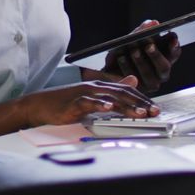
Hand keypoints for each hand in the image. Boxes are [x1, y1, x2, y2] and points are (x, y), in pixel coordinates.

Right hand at [0, 76, 159, 137]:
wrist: (39, 105)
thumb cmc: (65, 103)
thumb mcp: (91, 96)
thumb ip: (113, 90)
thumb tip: (133, 81)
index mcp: (100, 86)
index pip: (126, 91)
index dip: (142, 99)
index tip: (155, 109)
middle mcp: (94, 87)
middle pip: (122, 93)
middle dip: (140, 103)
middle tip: (154, 112)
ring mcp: (84, 94)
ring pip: (110, 97)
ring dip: (127, 105)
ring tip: (140, 113)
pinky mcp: (74, 103)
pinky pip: (89, 102)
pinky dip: (100, 104)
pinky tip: (109, 107)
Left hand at [102, 20, 182, 92]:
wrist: (109, 67)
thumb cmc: (126, 50)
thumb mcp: (132, 38)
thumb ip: (143, 30)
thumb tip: (153, 23)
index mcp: (165, 58)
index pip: (175, 53)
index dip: (175, 46)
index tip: (172, 38)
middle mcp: (161, 73)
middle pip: (164, 67)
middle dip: (156, 55)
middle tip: (149, 45)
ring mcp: (151, 83)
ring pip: (150, 75)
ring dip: (141, 61)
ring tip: (133, 50)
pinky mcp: (138, 91)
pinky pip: (134, 80)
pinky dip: (127, 67)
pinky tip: (121, 57)